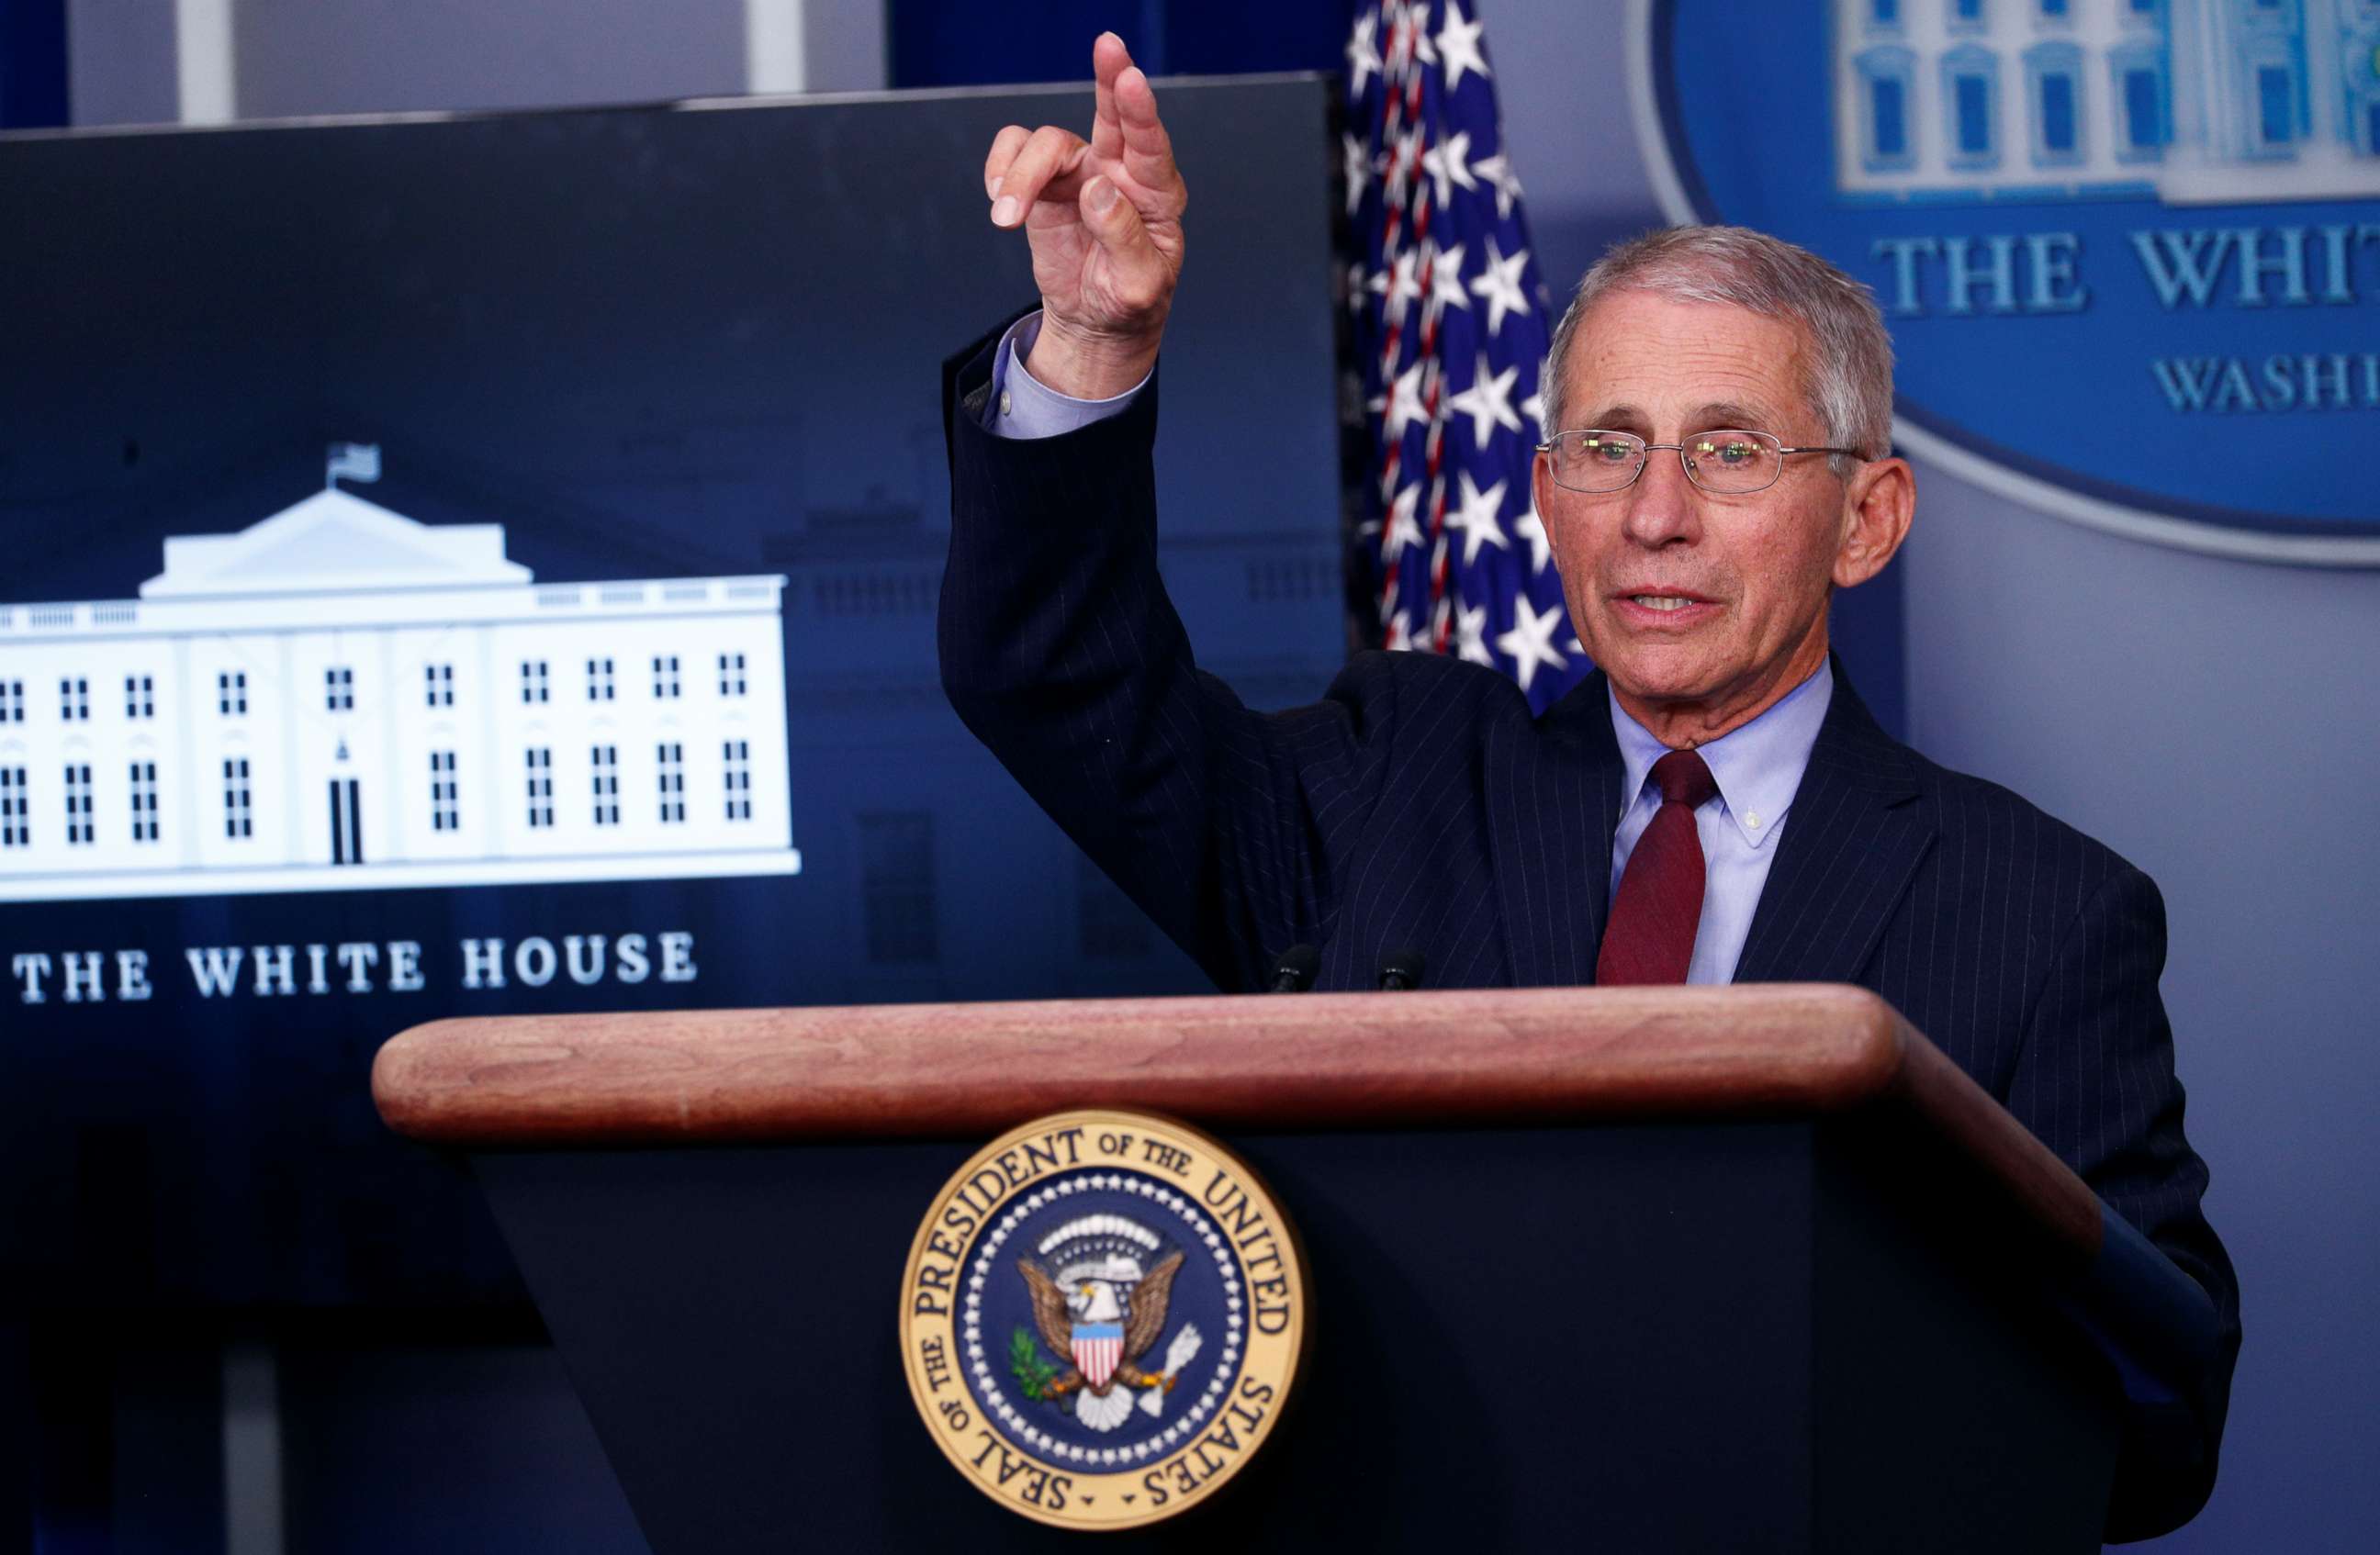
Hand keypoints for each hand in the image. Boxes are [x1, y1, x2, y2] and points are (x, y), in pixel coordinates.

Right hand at [984, 33, 1185, 399]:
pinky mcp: (1045, 182)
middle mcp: (1120, 173)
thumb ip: (1124, 238)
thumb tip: (1098, 189)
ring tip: (1006, 216)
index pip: (1150, 146)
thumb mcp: (1138, 285)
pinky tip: (1001, 202)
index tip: (1130, 79)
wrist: (1094, 323)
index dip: (1139, 111)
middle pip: (1114, 113)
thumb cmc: (1129, 303)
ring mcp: (1081, 172)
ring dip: (1020, 174)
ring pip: (1047, 143)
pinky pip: (1015, 153)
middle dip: (1109, 78)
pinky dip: (1001, 170)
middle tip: (1107, 46)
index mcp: (1156, 196)